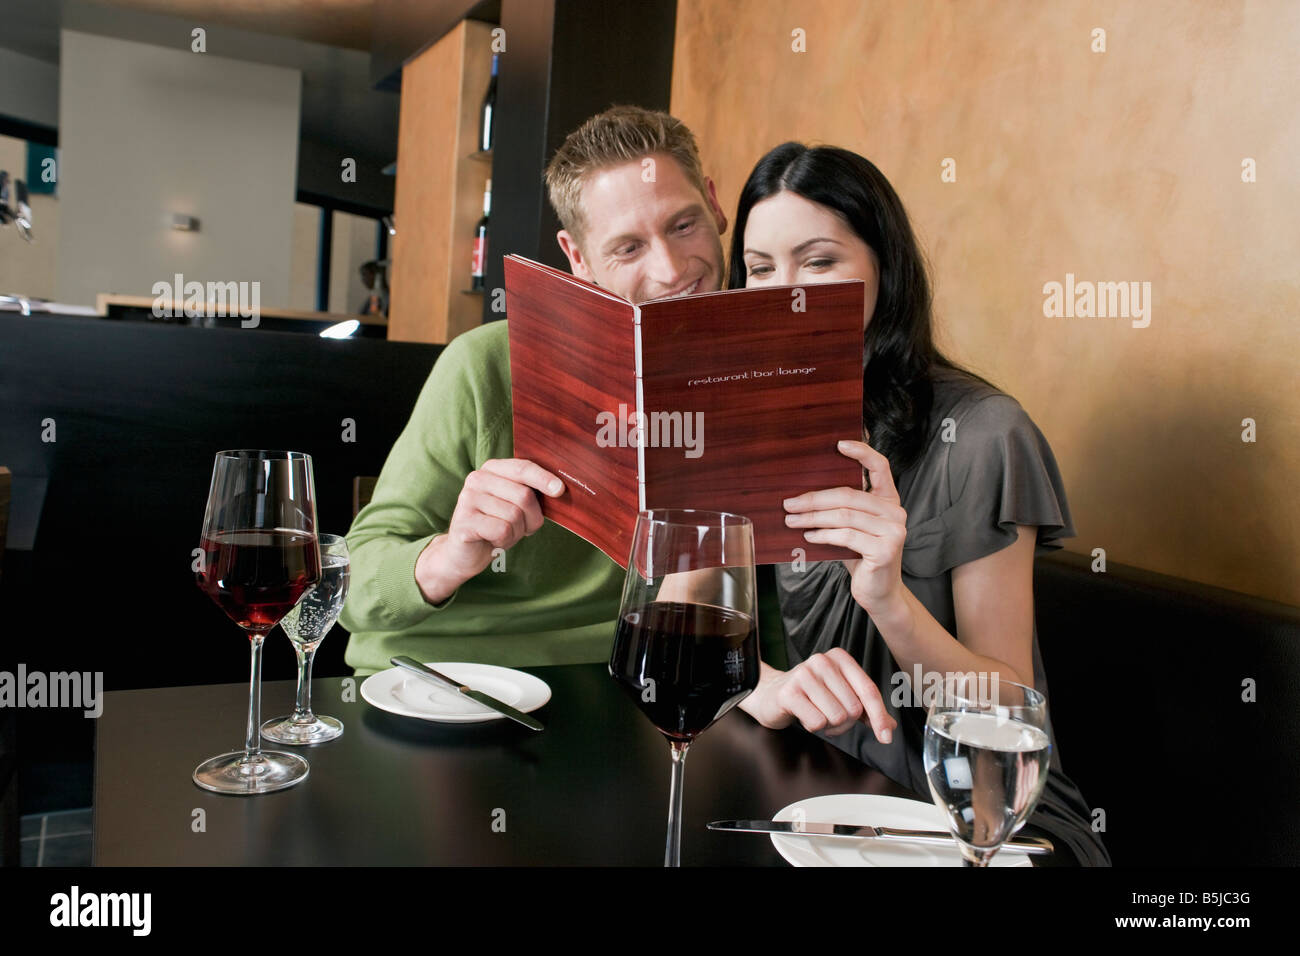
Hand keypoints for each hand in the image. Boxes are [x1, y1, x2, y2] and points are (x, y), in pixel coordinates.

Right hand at [415, 459, 563, 603]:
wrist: (464, 554)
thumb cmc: (496, 526)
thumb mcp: (516, 506)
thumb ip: (531, 493)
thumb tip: (559, 488)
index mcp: (491, 469)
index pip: (522, 468)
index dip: (543, 478)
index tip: (560, 490)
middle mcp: (477, 479)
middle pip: (523, 495)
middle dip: (532, 518)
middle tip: (523, 528)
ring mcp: (467, 499)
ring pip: (514, 515)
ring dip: (517, 532)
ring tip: (503, 534)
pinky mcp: (464, 521)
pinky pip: (502, 530)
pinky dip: (504, 541)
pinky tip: (493, 540)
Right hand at [742, 650, 897, 742]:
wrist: (771, 694)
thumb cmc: (810, 695)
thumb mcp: (840, 696)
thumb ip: (866, 709)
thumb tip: (890, 727)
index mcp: (839, 658)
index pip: (868, 691)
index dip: (879, 717)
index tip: (886, 737)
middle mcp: (822, 661)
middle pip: (853, 709)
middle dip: (845, 723)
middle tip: (828, 716)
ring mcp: (804, 674)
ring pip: (837, 717)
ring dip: (828, 726)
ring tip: (815, 714)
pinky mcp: (789, 692)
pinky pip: (817, 722)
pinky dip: (813, 726)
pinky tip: (803, 715)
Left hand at [784, 435, 907, 614]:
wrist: (878, 592)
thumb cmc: (860, 556)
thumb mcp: (852, 528)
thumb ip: (842, 509)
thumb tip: (801, 496)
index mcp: (889, 500)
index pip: (880, 467)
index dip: (861, 452)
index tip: (838, 444)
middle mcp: (896, 512)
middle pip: (849, 495)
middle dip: (814, 499)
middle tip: (789, 504)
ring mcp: (893, 531)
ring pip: (844, 515)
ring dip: (813, 518)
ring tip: (792, 521)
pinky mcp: (885, 550)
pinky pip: (846, 536)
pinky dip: (822, 535)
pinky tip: (808, 536)